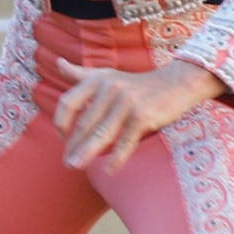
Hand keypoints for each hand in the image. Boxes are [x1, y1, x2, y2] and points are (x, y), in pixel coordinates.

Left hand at [53, 59, 218, 169]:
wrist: (175, 83)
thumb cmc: (135, 83)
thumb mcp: (106, 74)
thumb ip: (81, 74)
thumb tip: (59, 63)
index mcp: (97, 79)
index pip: (69, 102)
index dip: (61, 122)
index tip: (62, 137)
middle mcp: (109, 89)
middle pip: (84, 123)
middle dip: (73, 145)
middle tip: (67, 162)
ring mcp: (127, 102)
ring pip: (101, 134)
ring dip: (86, 153)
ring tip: (75, 166)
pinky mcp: (143, 116)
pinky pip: (126, 141)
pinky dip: (117, 158)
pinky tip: (109, 169)